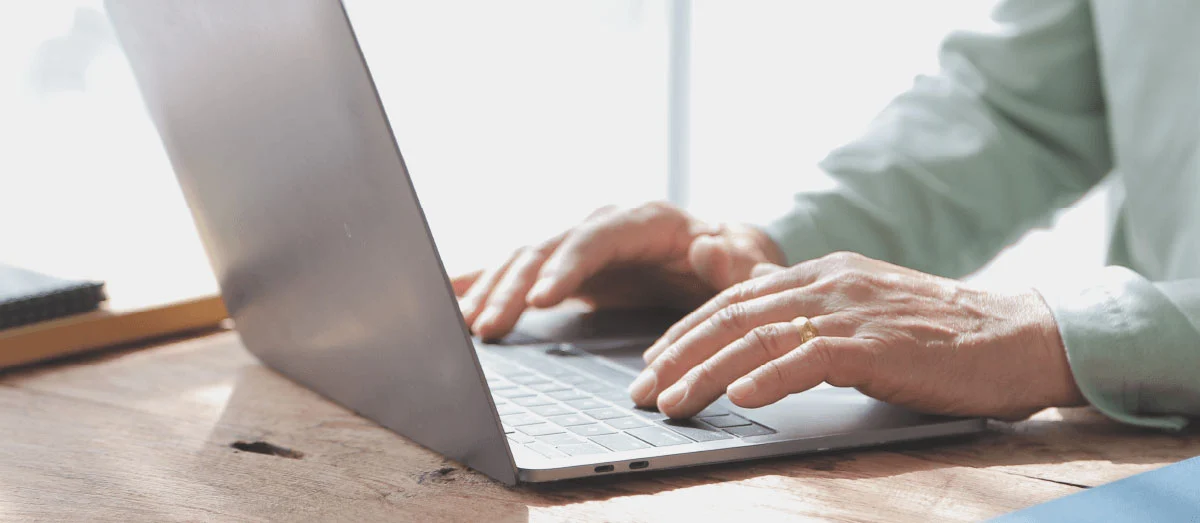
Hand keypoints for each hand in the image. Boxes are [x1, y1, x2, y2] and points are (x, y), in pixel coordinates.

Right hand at [452, 202, 784, 339]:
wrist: (723, 259)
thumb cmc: (737, 263)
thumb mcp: (751, 263)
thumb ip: (740, 262)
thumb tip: (710, 246)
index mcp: (648, 221)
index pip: (598, 236)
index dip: (566, 265)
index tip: (541, 298)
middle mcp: (606, 226)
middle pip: (550, 248)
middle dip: (515, 286)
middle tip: (487, 327)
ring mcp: (581, 245)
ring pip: (526, 260)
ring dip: (492, 290)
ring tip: (464, 325)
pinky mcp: (565, 268)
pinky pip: (518, 270)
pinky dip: (484, 281)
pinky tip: (450, 297)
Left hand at [631, 251, 1085, 419]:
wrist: (1017, 336)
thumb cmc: (938, 336)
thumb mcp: (860, 315)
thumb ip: (806, 317)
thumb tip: (750, 340)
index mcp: (820, 274)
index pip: (734, 300)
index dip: (686, 332)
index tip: (653, 363)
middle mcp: (827, 283)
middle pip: (733, 316)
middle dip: (678, 355)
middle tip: (642, 391)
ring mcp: (852, 310)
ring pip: (758, 338)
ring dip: (706, 373)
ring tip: (671, 402)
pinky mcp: (878, 344)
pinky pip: (810, 358)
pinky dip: (770, 378)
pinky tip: (740, 397)